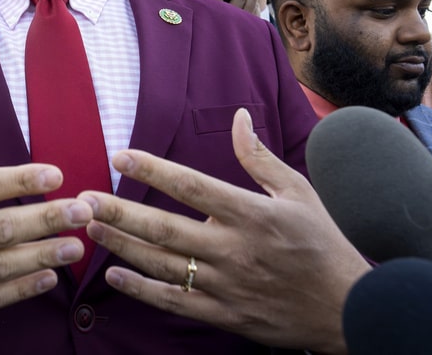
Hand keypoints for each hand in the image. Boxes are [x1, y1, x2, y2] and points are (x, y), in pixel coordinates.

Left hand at [83, 109, 367, 353]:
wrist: (348, 309)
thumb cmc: (322, 243)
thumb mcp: (299, 192)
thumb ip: (259, 157)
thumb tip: (238, 116)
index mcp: (253, 214)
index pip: (192, 186)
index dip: (153, 170)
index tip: (120, 156)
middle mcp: (235, 249)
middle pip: (165, 228)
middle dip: (119, 212)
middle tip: (83, 199)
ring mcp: (227, 286)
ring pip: (162, 265)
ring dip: (122, 246)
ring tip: (90, 228)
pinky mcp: (225, 315)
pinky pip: (174, 302)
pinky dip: (142, 289)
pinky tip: (115, 274)